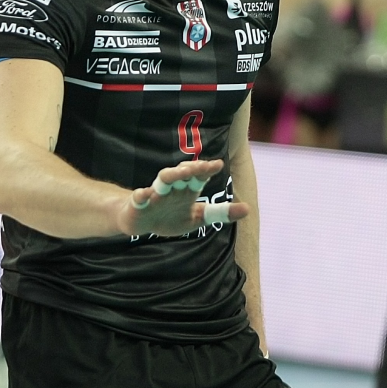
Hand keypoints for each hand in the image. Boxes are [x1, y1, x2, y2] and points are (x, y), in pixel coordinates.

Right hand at [114, 159, 248, 237]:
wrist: (140, 223)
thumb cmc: (170, 217)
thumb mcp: (197, 217)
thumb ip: (220, 212)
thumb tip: (248, 209)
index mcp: (187, 190)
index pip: (199, 176)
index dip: (207, 169)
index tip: (219, 164)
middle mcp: (173, 187)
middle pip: (183, 173)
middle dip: (192, 169)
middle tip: (204, 166)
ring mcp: (155, 194)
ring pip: (163, 180)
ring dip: (172, 175)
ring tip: (182, 172)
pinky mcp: (138, 204)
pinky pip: (139, 197)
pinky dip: (141, 195)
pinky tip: (144, 194)